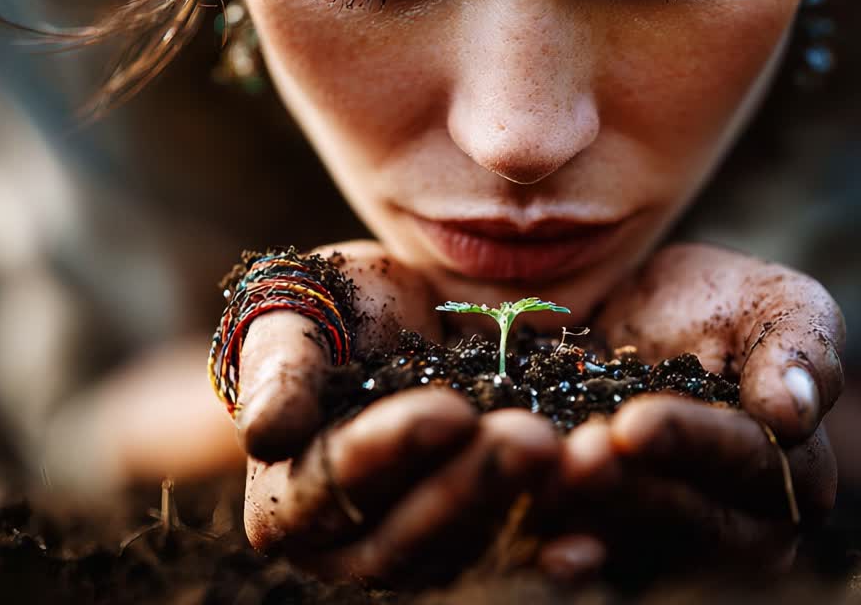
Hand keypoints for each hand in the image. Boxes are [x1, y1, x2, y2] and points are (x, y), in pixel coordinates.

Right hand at [234, 241, 560, 583]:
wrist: (404, 314)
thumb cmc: (332, 308)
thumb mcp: (295, 317)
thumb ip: (279, 370)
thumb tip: (266, 433)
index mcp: (291, 499)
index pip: (336, 485)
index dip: (388, 453)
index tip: (448, 412)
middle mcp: (353, 544)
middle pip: (405, 541)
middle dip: (471, 489)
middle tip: (530, 441)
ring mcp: (426, 547)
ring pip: (470, 551)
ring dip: (525, 512)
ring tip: (580, 462)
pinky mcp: (489, 536)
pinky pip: (521, 552)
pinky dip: (556, 548)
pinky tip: (594, 538)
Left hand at [540, 243, 844, 576]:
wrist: (631, 312)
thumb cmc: (720, 305)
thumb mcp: (777, 301)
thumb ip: (803, 346)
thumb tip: (795, 412)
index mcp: (795, 473)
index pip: (747, 462)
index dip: (692, 444)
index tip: (635, 423)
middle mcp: (741, 528)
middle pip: (688, 519)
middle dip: (629, 489)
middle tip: (579, 457)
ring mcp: (669, 543)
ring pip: (632, 545)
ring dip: (583, 518)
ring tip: (540, 478)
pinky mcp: (606, 542)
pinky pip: (586, 555)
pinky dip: (556, 546)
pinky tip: (533, 542)